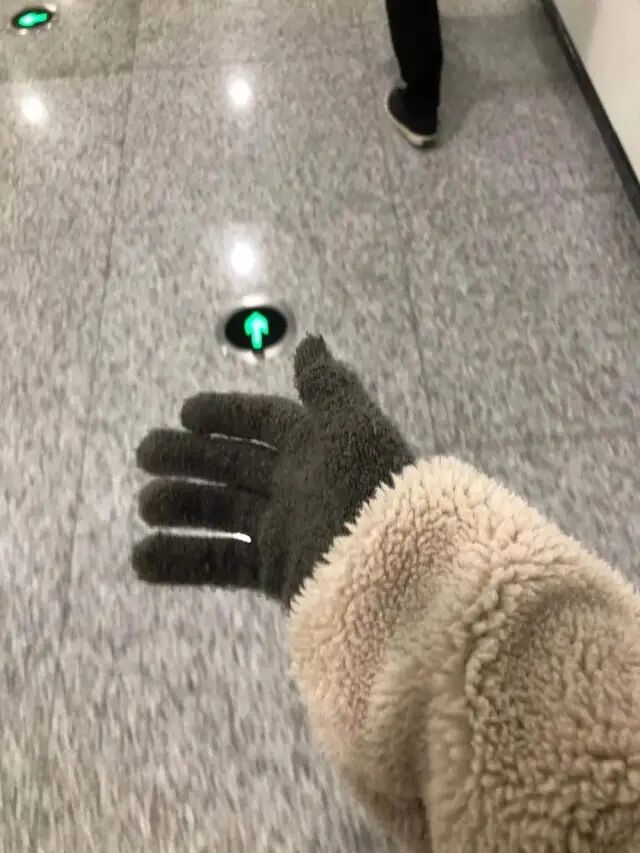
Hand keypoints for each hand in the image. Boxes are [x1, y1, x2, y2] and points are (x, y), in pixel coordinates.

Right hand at [133, 336, 413, 606]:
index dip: (228, 413)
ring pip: (223, 513)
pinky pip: (223, 564)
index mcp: (319, 447)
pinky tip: (142, 560)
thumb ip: (328, 387)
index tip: (185, 412)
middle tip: (144, 454)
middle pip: (235, 465)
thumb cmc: (372, 492)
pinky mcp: (280, 576)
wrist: (397, 576)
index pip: (267, 421)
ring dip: (182, 507)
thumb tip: (312, 342)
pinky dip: (183, 563)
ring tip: (144, 505)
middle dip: (190, 458)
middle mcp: (301, 487)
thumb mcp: (353, 429)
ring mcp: (289, 532)